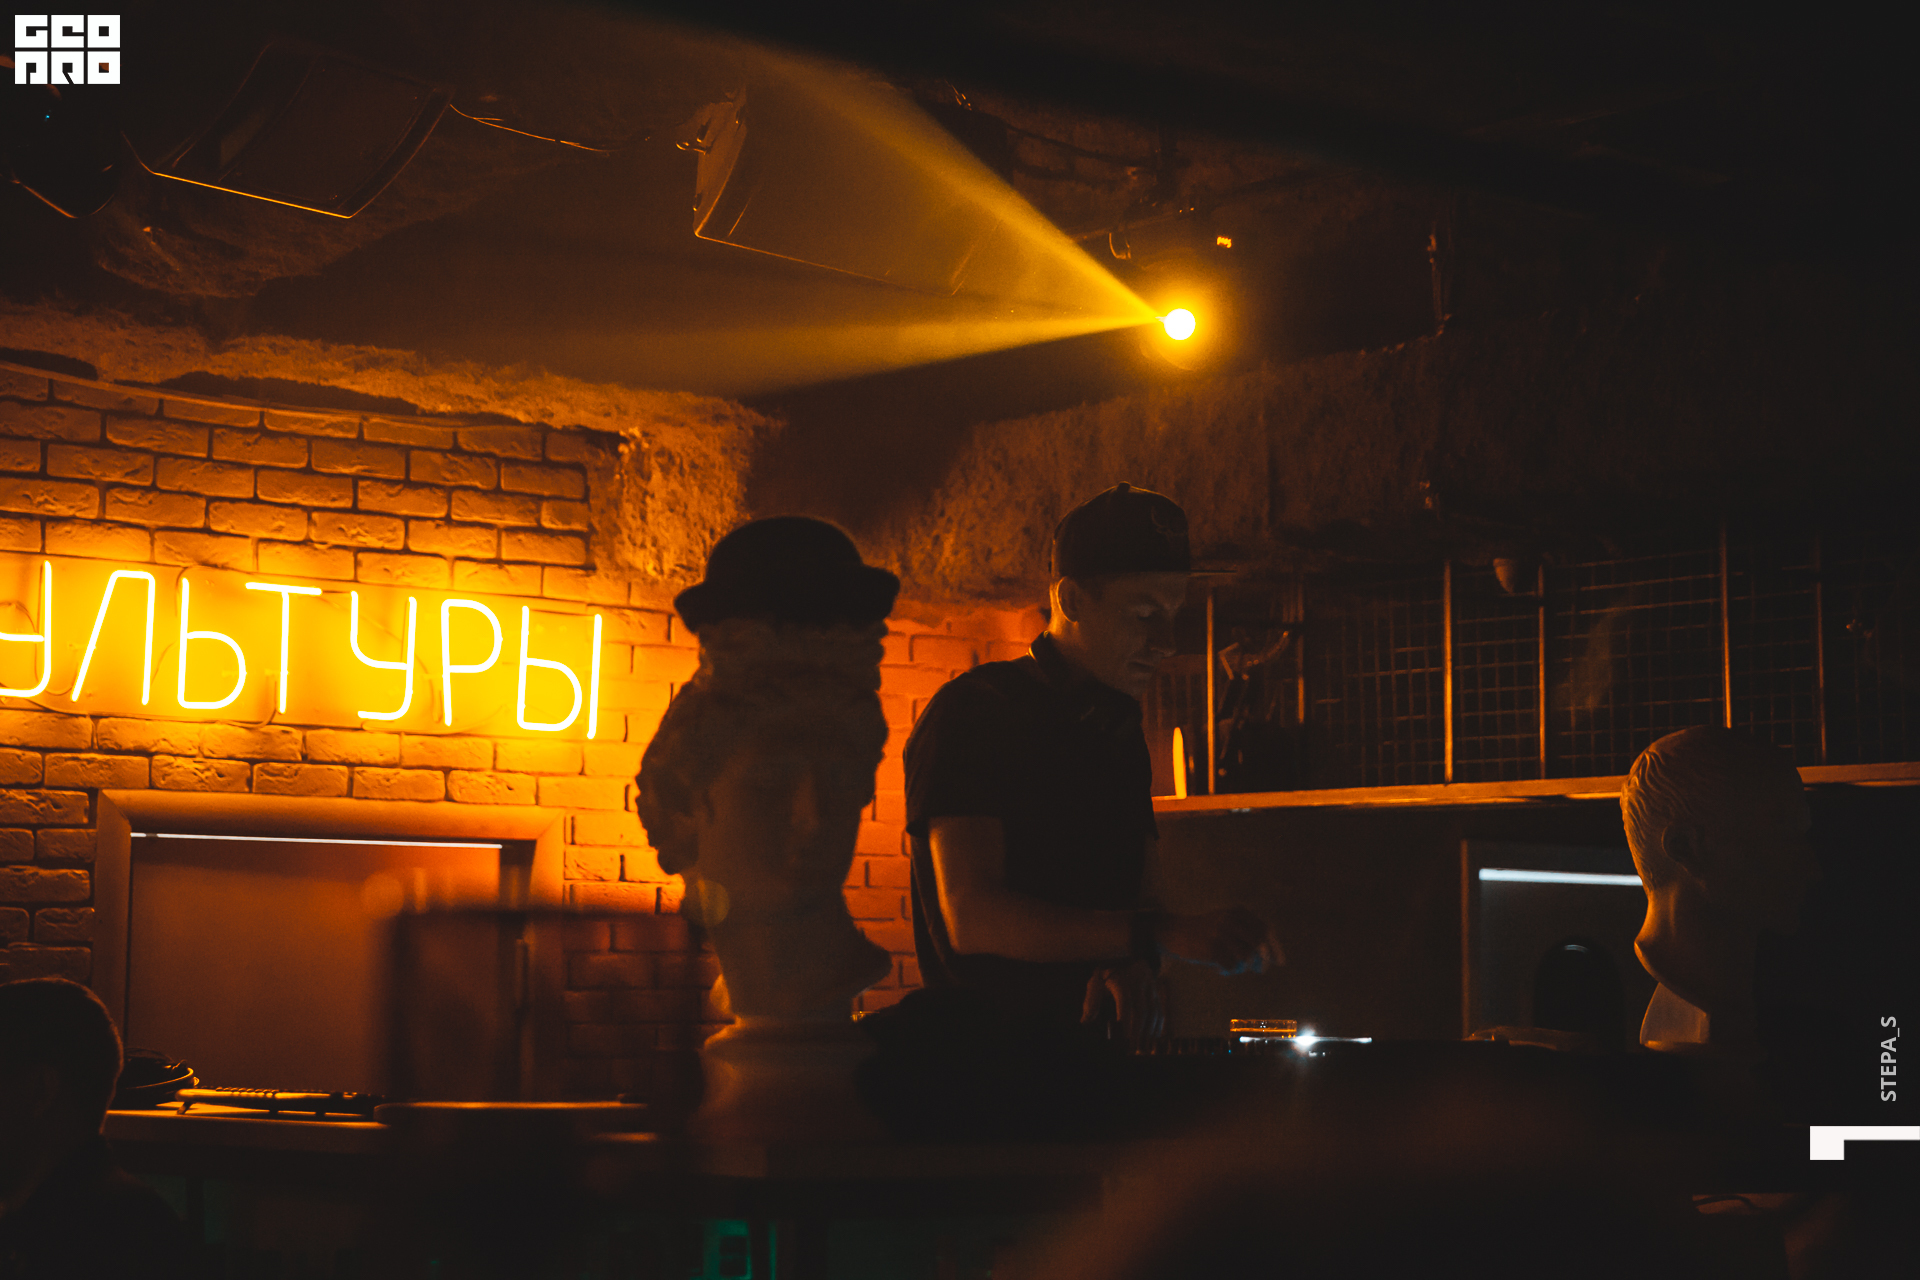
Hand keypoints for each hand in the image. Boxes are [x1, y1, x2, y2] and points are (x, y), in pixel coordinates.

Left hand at [1080, 961, 1165, 1040]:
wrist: (1132, 955)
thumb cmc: (1109, 972)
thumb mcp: (1097, 980)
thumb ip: (1091, 1000)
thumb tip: (1084, 1021)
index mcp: (1121, 980)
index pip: (1125, 1002)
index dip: (1124, 1020)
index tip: (1122, 1038)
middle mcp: (1138, 983)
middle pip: (1141, 1010)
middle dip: (1138, 1032)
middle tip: (1133, 1049)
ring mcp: (1150, 987)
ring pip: (1154, 1012)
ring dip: (1149, 1032)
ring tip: (1144, 1048)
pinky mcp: (1157, 992)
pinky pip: (1160, 1011)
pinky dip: (1157, 1027)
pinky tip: (1152, 1039)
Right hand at [1156, 908, 1283, 974]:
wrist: (1176, 932)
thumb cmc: (1207, 931)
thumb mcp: (1227, 922)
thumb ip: (1249, 932)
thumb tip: (1273, 955)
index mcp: (1238, 912)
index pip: (1265, 930)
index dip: (1275, 947)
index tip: (1280, 961)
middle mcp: (1231, 920)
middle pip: (1259, 943)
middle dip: (1265, 960)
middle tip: (1262, 970)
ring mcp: (1221, 933)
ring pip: (1247, 957)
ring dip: (1245, 967)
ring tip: (1236, 968)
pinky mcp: (1211, 948)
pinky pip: (1231, 966)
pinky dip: (1229, 971)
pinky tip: (1221, 969)